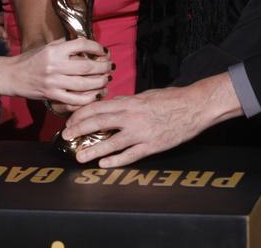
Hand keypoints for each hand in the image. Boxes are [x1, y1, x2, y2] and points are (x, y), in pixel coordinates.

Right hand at [0, 37, 110, 104]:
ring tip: (106, 80)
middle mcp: (55, 66)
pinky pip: (75, 100)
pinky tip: (96, 94)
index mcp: (55, 50)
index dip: (96, 47)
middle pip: (87, 66)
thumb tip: (88, 45)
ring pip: (84, 84)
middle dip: (103, 67)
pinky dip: (88, 98)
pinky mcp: (52, 96)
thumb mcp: (47, 47)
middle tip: (110, 67)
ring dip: (99, 83)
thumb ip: (66, 45)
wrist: (13, 76)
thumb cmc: (32, 59)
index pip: (81, 45)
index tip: (103, 50)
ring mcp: (54, 83)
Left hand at [62, 73, 242, 166]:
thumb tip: (112, 106)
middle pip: (98, 123)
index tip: (70, 121)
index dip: (80, 115)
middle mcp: (131, 117)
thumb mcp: (145, 95)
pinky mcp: (151, 146)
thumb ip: (127, 102)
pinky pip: (130, 155)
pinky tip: (104, 164)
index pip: (97, 108)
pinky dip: (115, 160)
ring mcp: (141, 133)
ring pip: (110, 143)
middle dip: (79, 130)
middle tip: (66, 137)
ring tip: (80, 156)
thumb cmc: (171, 99)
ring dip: (92, 150)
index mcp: (129, 103)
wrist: (194, 106)